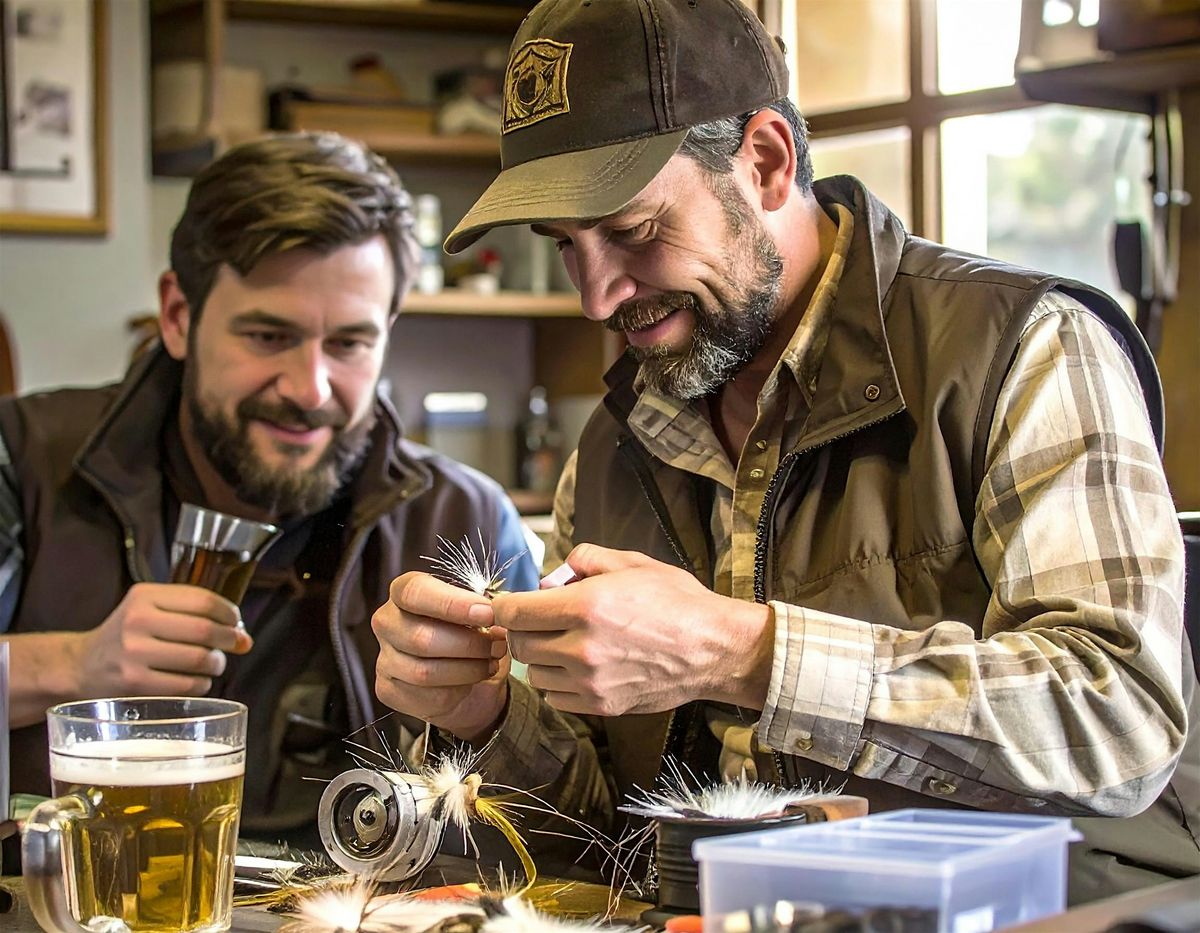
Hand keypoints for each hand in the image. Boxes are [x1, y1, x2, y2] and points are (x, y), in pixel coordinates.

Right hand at [72, 583, 251, 696]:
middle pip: (205, 630)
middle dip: (230, 639)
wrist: (81, 666)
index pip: (203, 600)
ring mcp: (134, 653)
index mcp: (145, 596)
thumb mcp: (150, 610)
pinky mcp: (134, 683)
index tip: (237, 622)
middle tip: (235, 645)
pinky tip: (197, 680)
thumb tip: (245, 637)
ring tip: (214, 663)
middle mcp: (138, 621)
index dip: (229, 613)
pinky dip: (202, 683)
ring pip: (199, 659)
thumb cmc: (127, 636)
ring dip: (217, 663)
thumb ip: (195, 615)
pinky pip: (187, 685)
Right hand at [371, 571, 509, 743]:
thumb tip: (499, 608)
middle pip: (422, 637)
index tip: (487, 613)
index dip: (451, 603)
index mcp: (403, 592)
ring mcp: (384, 659)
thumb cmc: (470, 635)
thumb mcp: (479, 613)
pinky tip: (471, 682)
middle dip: (469, 643)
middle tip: (498, 643)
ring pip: (425, 671)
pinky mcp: (388, 691)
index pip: (414, 592)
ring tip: (491, 661)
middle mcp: (387, 622)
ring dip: (468, 669)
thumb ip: (482, 606)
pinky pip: (427, 697)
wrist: (468, 681)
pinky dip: (458, 691)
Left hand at [494, 544, 773, 716]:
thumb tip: (554, 574)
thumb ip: (584, 558)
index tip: (508, 604)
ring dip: (540, 656)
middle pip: (519, 643)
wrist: (714, 649)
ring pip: (534, 673)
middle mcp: (583, 647)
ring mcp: (591, 682)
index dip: (504, 606)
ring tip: (564, 641)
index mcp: (587, 606)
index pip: (514, 612)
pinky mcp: (601, 705)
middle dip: (522, 628)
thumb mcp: (632, 563)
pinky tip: (578, 665)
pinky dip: (557, 682)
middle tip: (540, 619)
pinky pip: (555, 696)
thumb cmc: (677, 602)